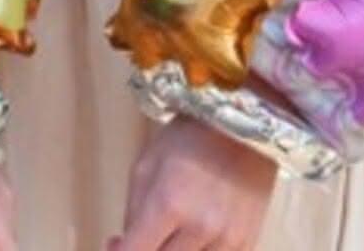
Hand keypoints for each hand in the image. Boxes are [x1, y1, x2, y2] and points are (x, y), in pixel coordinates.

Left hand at [110, 116, 276, 250]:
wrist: (241, 126)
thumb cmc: (188, 139)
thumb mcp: (146, 165)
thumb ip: (132, 212)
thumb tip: (121, 248)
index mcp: (167, 203)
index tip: (117, 245)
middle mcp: (198, 228)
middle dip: (145, 250)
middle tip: (143, 235)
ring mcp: (226, 240)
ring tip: (168, 234)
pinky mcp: (246, 244)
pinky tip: (191, 238)